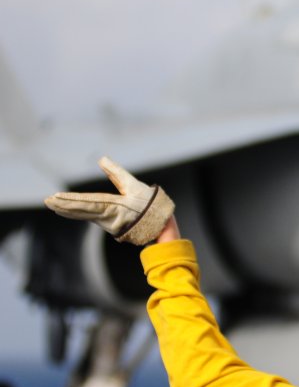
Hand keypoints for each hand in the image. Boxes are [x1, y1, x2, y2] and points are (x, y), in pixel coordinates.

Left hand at [44, 156, 175, 245]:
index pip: (87, 203)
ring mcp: (109, 224)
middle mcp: (108, 218)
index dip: (70, 201)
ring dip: (67, 211)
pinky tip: (67, 211)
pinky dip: (77, 214)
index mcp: (115, 207)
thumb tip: (102, 159)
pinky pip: (90, 218)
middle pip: (81, 211)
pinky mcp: (111, 226)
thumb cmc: (150, 205)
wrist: (162, 226)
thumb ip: (117, 173)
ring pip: (84, 216)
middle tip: (47, 202)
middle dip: (63, 207)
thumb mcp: (134, 186)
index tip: (55, 198)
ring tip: (53, 205)